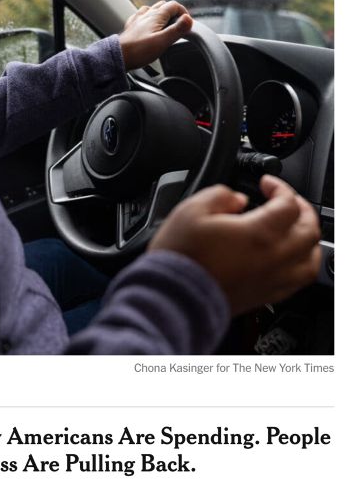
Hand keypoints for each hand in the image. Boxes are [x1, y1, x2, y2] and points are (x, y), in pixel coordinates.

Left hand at [119, 0, 192, 69]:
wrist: (118, 56)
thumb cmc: (139, 51)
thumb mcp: (163, 41)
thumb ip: (177, 29)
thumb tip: (189, 19)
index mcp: (156, 15)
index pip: (174, 5)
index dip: (183, 13)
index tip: (187, 24)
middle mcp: (146, 14)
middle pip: (164, 6)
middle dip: (174, 14)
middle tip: (178, 27)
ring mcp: (138, 19)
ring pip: (152, 10)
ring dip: (161, 15)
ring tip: (165, 27)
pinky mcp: (131, 27)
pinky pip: (142, 17)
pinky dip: (149, 19)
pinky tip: (148, 26)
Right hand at [149, 175, 320, 314]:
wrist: (171, 298)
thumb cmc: (180, 258)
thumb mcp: (192, 210)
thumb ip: (221, 195)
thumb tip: (237, 199)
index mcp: (259, 234)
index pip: (289, 204)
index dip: (280, 187)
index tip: (266, 184)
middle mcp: (273, 259)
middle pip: (310, 231)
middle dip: (303, 210)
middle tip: (287, 201)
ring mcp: (272, 280)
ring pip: (311, 261)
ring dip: (308, 240)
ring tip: (296, 229)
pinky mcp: (265, 296)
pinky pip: (298, 281)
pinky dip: (300, 265)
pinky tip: (288, 258)